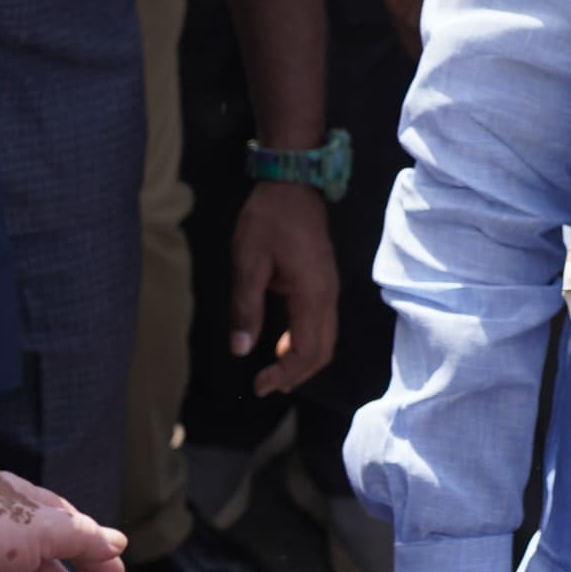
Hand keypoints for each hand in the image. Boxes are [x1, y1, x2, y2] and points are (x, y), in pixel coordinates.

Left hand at [231, 175, 341, 394]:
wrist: (293, 185)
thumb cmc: (268, 221)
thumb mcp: (248, 263)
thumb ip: (245, 309)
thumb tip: (240, 349)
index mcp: (311, 294)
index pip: (307, 350)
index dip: (284, 374)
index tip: (258, 384)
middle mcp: (328, 296)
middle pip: (323, 351)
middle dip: (296, 374)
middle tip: (265, 385)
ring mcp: (330, 289)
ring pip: (326, 339)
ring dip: (302, 361)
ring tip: (273, 372)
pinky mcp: (325, 283)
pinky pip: (322, 324)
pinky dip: (306, 342)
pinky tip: (282, 344)